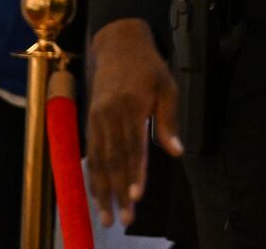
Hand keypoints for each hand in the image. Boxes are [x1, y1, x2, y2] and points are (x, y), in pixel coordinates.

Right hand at [86, 18, 181, 227]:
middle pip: (112, 161)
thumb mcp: (167, 88)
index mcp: (129, 107)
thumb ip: (169, 121)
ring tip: (107, 217)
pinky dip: (93, 176)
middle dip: (117, 192)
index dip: (133, 175)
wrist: (119, 45)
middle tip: (123, 219)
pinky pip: (90, 154)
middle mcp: (108, 116)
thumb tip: (176, 152)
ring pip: (97, 162)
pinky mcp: (90, 122)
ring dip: (101, 192)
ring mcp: (95, 120)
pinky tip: (97, 194)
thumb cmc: (149, 67)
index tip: (135, 197)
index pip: (131, 148)